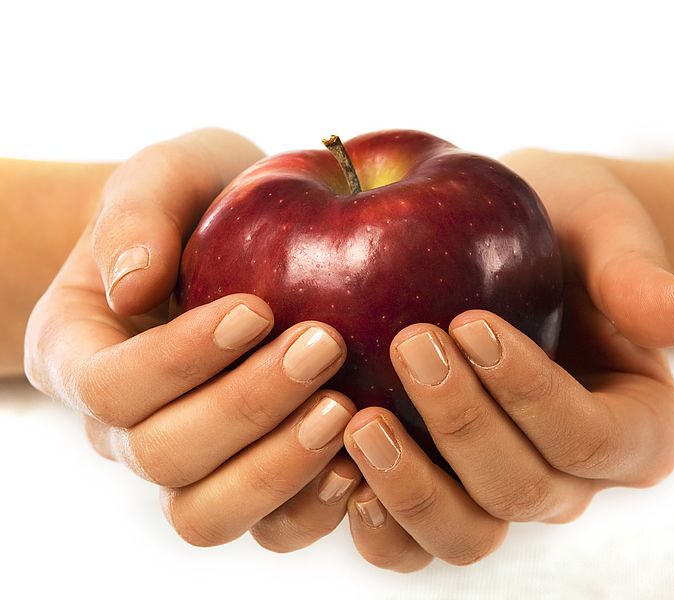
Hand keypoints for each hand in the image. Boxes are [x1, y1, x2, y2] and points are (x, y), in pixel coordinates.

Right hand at [24, 129, 361, 550]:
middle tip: (324, 345)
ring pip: (208, 513)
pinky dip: (316, 504)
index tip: (255, 308)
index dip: (181, 359)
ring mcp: (188, 462)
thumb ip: (136, 219)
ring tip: (346, 408)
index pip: (112, 386)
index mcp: (81, 354)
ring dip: (279, 468)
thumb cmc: (192, 202)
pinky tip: (364, 454)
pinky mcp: (251, 479)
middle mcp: (124, 425)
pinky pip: (271, 526)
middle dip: (248, 406)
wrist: (229, 238)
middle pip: (163, 456)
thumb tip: (131, 289)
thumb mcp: (162, 178)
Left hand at [337, 151, 673, 571]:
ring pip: (465, 536)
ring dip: (410, 490)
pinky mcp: (443, 490)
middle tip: (410, 344)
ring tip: (357, 422)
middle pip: (520, 492)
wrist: (522, 247)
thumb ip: (638, 277)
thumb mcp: (608, 232)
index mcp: (632, 429)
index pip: (585, 437)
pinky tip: (332, 463)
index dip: (528, 392)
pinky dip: (372, 517)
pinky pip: (408, 540)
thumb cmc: (570, 231)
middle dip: (461, 425)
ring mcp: (501, 491)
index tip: (469, 323)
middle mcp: (571, 477)